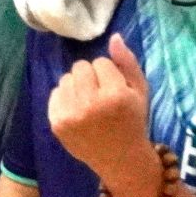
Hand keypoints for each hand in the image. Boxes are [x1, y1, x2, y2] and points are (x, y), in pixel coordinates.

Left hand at [48, 35, 159, 196]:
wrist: (120, 159)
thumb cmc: (133, 122)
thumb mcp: (140, 91)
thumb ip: (128, 63)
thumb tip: (113, 36)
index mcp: (115, 95)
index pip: (101, 62)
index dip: (109, 74)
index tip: (115, 89)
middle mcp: (91, 104)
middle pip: (80, 67)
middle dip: (91, 77)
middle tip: (100, 95)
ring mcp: (71, 115)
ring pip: (66, 78)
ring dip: (77, 86)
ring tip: (89, 103)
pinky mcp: (57, 124)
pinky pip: (54, 93)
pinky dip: (65, 98)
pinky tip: (78, 111)